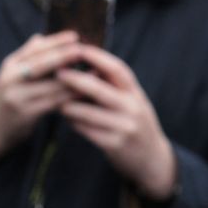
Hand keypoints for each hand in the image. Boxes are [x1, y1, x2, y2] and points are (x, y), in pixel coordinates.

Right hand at [0, 32, 80, 169]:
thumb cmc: (9, 96)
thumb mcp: (12, 74)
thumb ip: (27, 57)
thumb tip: (41, 36)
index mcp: (10, 66)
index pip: (34, 49)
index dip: (55, 41)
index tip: (75, 35)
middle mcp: (11, 79)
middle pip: (41, 64)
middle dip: (63, 56)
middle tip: (83, 51)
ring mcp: (18, 97)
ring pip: (51, 86)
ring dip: (73, 80)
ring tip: (93, 74)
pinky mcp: (27, 114)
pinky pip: (53, 104)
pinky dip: (70, 97)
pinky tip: (84, 94)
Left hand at [57, 44, 176, 199]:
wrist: (153, 159)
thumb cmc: (134, 122)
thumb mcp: (131, 101)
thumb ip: (112, 85)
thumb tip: (84, 62)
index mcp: (136, 93)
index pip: (118, 70)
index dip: (97, 57)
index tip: (78, 47)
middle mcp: (133, 108)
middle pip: (99, 89)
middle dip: (75, 79)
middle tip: (57, 72)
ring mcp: (124, 128)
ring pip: (88, 112)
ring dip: (68, 105)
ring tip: (54, 99)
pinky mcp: (115, 145)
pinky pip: (87, 131)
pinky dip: (74, 122)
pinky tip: (67, 118)